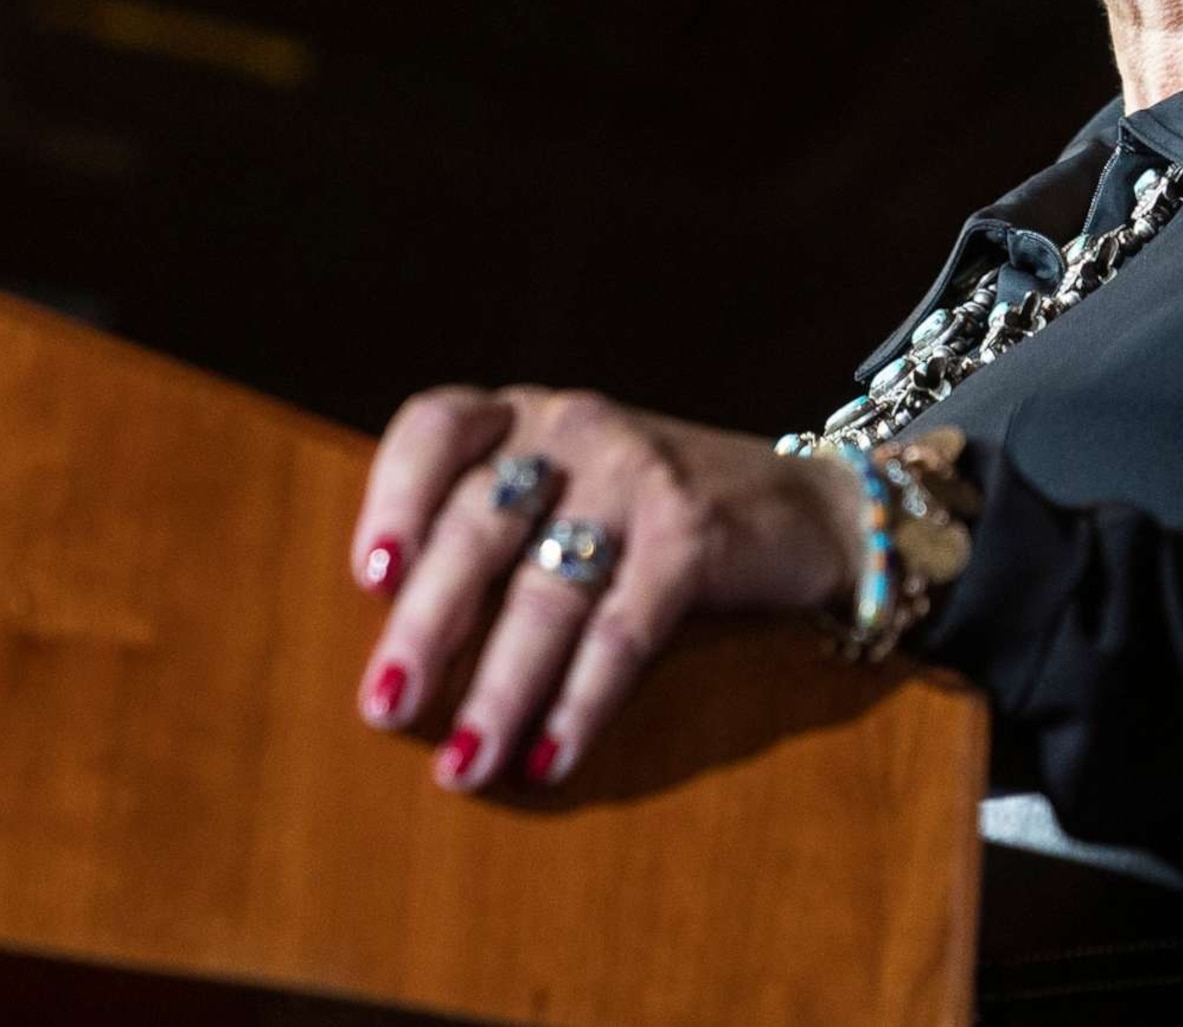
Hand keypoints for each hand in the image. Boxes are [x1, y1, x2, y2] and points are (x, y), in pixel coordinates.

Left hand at [347, 386, 869, 788]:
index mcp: (526, 417)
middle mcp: (573, 431)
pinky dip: (581, 700)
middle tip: (386, 710)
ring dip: (499, 689)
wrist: (813, 509)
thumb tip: (397, 652)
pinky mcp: (692, 533)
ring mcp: (635, 476)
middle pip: (479, 526)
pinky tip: (550, 755)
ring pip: (546, 592)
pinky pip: (622, 629)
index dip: (393, 498)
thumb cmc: (656, 518)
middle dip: (426, 626)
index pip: (436, 427)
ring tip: (465, 764)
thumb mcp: (571, 490)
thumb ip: (493, 532)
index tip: (369, 577)